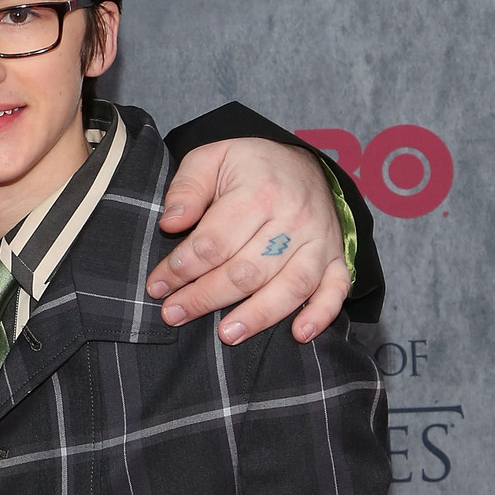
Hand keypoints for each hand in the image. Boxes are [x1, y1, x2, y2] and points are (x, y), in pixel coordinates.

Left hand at [148, 139, 349, 343]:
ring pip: (289, 287)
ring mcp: (319, 241)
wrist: (302, 164)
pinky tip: (298, 334)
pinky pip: (336, 290)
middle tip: (173, 313)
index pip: (214, 242)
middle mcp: (294, 218)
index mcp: (259, 191)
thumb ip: (186, 189)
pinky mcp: (336, 258)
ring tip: (226, 335)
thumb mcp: (211, 159)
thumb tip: (170, 223)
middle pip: (247, 270)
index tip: (157, 286)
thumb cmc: (248, 168)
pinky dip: (321, 314)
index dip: (181, 268)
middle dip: (205, 297)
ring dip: (257, 316)